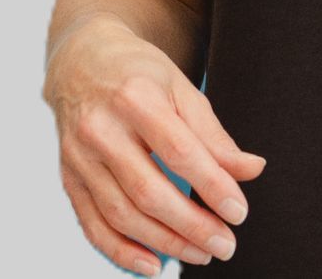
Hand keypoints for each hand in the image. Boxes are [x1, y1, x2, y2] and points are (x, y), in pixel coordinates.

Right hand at [44, 16, 265, 273]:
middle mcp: (100, 127)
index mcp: (135, 96)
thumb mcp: (180, 89)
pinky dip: (121, 251)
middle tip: (225, 244)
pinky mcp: (69, 177)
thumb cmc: (139, 74)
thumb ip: (213, 134)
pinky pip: (93, 224)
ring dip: (165, 242)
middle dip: (191, 225)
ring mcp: (79, 156)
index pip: (178, 151)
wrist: (81, 62)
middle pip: (148, 190)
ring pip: (122, 214)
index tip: (238, 212)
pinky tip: (153, 264)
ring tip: (201, 254)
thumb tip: (252, 170)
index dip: (211, 185)